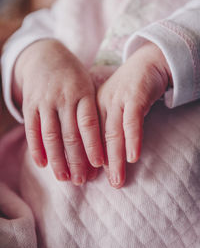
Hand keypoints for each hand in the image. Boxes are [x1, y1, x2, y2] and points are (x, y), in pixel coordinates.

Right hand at [13, 39, 103, 184]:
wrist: (45, 56)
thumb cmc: (73, 76)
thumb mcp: (87, 84)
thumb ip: (92, 109)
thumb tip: (104, 141)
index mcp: (83, 92)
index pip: (89, 124)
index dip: (93, 145)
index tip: (99, 166)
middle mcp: (64, 97)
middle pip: (70, 134)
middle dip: (76, 160)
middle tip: (81, 181)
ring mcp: (45, 101)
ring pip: (51, 135)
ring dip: (57, 159)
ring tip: (64, 178)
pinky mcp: (30, 104)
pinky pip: (32, 129)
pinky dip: (36, 148)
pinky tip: (42, 164)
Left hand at [97, 42, 171, 187]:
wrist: (147, 63)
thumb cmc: (129, 89)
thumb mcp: (113, 105)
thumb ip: (107, 126)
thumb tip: (104, 157)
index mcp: (92, 106)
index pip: (86, 137)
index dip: (85, 158)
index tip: (87, 177)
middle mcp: (101, 103)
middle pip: (96, 138)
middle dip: (96, 164)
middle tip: (94, 184)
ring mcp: (117, 100)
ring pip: (113, 133)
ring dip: (115, 159)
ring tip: (117, 180)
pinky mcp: (134, 97)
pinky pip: (132, 122)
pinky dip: (133, 140)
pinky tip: (133, 157)